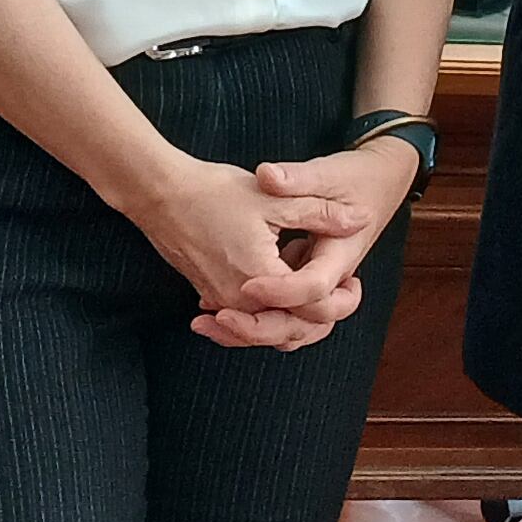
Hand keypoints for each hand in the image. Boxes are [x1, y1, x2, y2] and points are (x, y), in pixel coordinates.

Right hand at [127, 154, 371, 351]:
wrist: (160, 193)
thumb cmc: (214, 191)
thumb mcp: (275, 198)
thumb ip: (321, 213)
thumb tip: (361, 218)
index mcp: (261, 279)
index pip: (312, 309)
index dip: (342, 299)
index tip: (356, 279)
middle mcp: (239, 301)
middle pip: (292, 329)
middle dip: (323, 315)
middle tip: (348, 290)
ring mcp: (222, 302)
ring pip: (269, 330)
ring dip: (296, 317)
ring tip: (320, 293)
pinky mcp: (211, 296)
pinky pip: (247, 321)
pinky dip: (271, 313)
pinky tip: (284, 290)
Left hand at [218, 140, 423, 347]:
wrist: (377, 183)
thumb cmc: (353, 178)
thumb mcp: (324, 173)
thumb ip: (296, 178)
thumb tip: (267, 175)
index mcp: (339, 254)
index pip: (314, 286)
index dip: (280, 290)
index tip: (247, 285)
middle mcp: (333, 280)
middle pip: (303, 325)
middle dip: (259, 328)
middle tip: (217, 317)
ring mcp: (321, 289)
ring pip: (292, 330)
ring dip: (253, 332)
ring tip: (208, 321)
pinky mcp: (307, 288)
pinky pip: (284, 319)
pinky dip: (255, 321)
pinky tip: (216, 307)